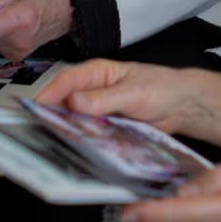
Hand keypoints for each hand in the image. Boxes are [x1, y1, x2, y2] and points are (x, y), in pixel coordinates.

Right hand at [35, 59, 200, 133]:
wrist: (182, 105)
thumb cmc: (162, 88)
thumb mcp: (134, 93)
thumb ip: (105, 98)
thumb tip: (75, 101)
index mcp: (98, 73)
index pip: (67, 80)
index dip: (50, 94)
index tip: (38, 108)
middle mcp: (94, 90)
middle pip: (67, 102)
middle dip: (55, 115)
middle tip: (44, 131)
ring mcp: (99, 109)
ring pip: (76, 119)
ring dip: (69, 130)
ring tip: (60, 142)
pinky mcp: (106, 126)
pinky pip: (90, 133)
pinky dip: (85, 140)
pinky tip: (81, 148)